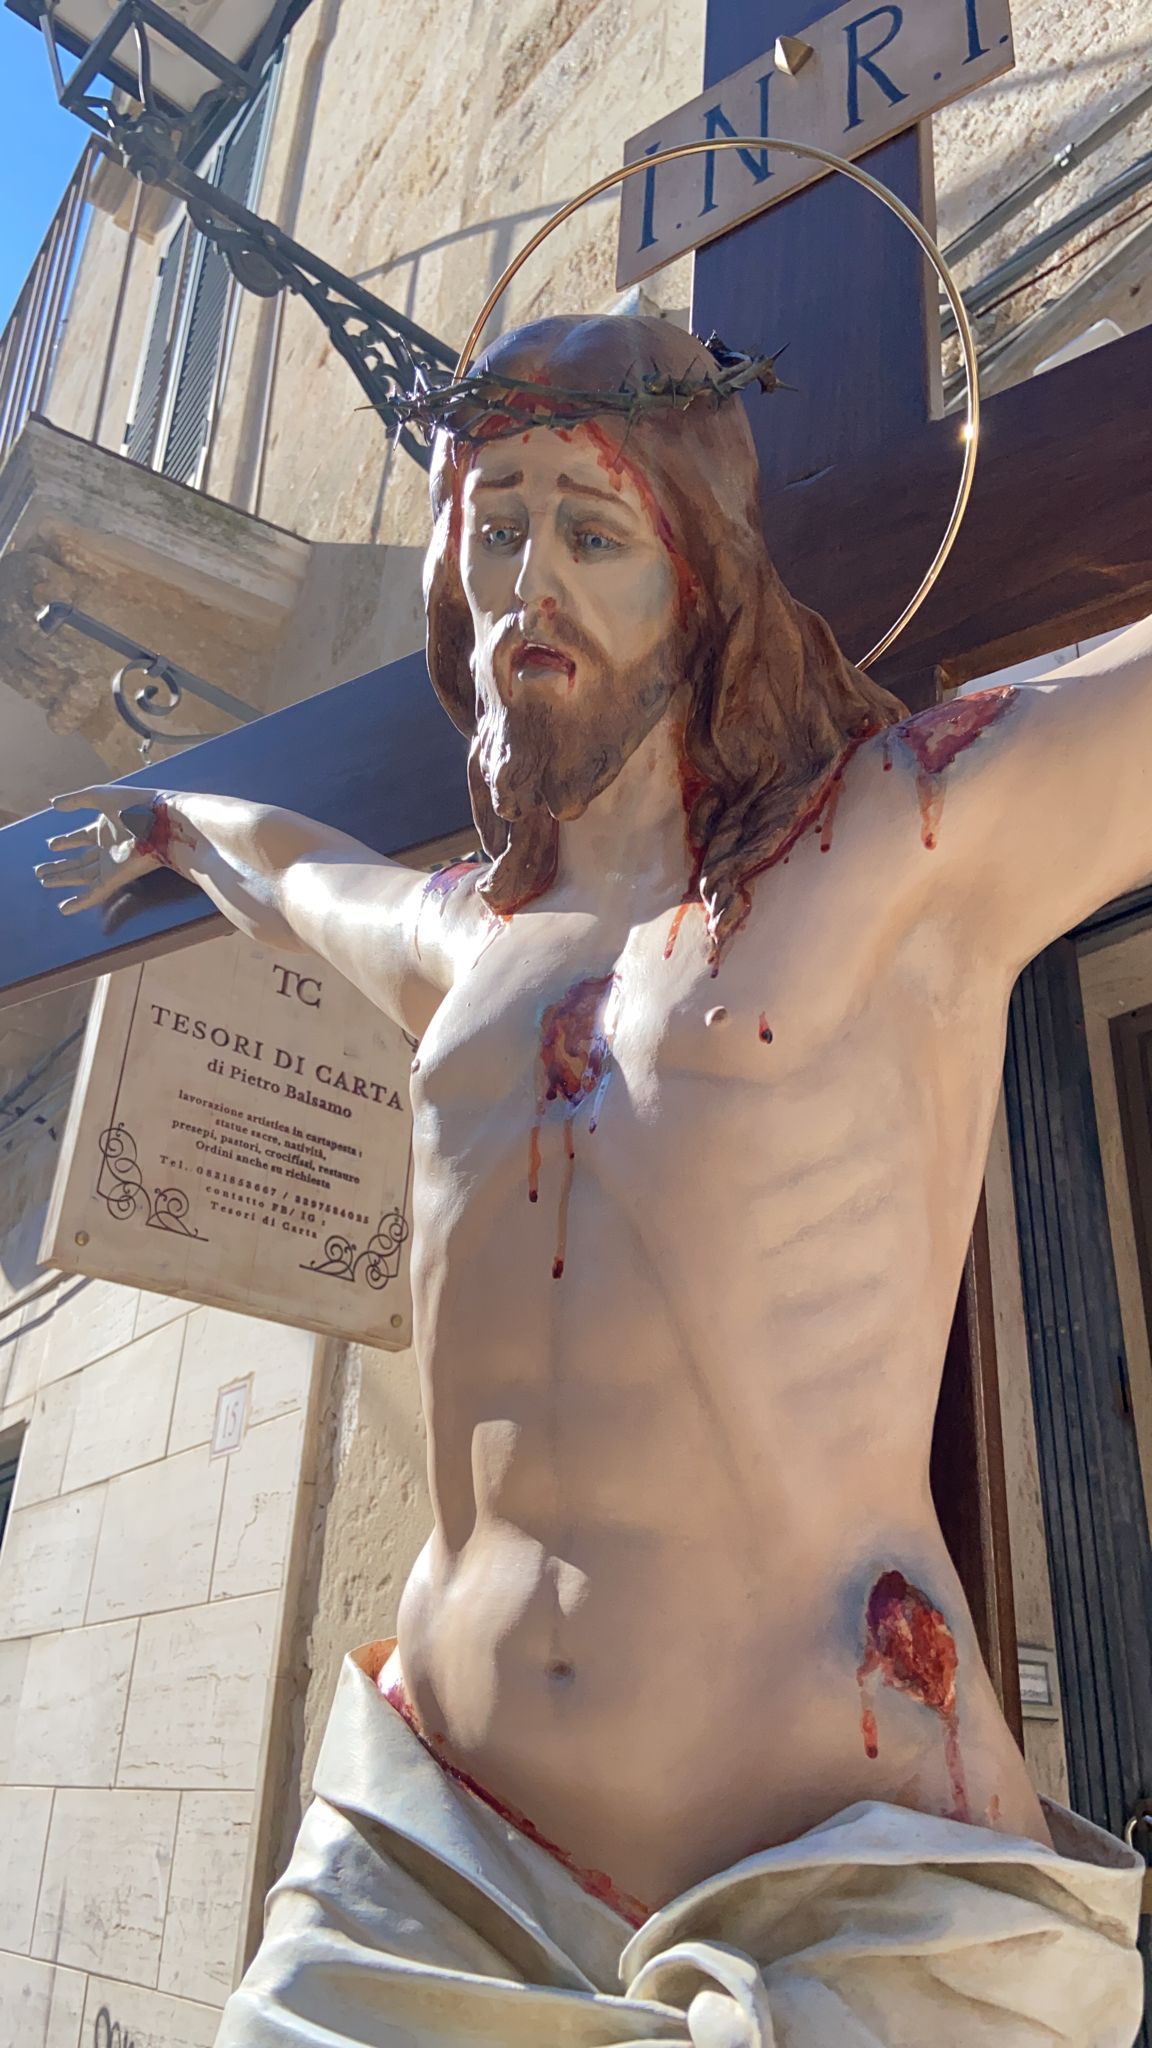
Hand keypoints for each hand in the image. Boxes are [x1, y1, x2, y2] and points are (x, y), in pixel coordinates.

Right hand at [36, 785, 166, 914]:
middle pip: (80, 860)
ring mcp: (112, 864)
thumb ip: (76, 800)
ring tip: (44, 882)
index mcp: (106, 828)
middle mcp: (108, 848)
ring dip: (63, 879)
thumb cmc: (134, 804)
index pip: (82, 837)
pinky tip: (63, 908)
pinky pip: (95, 893)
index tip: (51, 845)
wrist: (159, 820)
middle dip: (60, 866)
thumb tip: (52, 804)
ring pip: (82, 876)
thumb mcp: (99, 796)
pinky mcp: (116, 878)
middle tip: (39, 872)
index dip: (67, 842)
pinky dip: (80, 902)